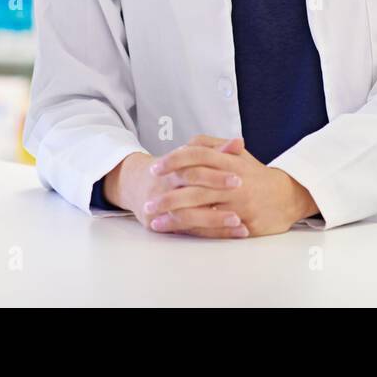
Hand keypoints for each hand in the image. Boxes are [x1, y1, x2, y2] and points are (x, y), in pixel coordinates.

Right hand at [104, 141, 248, 238]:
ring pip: (188, 215)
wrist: (134, 185)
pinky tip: (232, 234)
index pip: (193, 167)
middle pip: (190, 189)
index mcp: (172, 167)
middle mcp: (163, 186)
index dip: (216, 172)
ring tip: (239, 222)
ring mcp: (159, 207)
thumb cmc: (170, 171)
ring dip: (215, 219)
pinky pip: (187, 232)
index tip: (239, 176)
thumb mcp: (188, 157)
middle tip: (241, 195)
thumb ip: (215, 151)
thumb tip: (239, 143)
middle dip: (215, 192)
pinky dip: (211, 233)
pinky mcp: (158, 225)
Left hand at [146, 135, 319, 237]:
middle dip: (168, 194)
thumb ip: (212, 146)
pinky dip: (193, 230)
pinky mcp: (243, 223)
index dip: (174, 161)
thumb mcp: (237, 155)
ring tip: (155, 219)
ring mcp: (238, 203)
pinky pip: (214, 227)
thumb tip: (187, 143)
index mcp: (230, 161)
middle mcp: (233, 181)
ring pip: (201, 209)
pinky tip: (177, 231)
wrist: (288, 196)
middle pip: (195, 186)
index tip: (155, 168)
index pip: (197, 155)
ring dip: (175, 216)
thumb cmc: (256, 175)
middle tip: (148, 199)